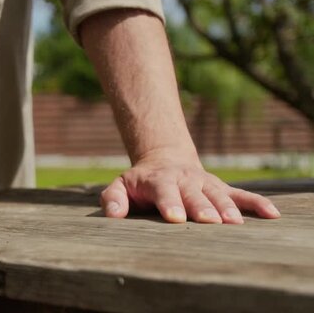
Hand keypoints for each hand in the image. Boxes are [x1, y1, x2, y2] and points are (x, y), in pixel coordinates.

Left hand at [100, 154, 280, 223]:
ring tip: (235, 223)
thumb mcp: (121, 186)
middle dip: (202, 207)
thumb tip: (112, 216)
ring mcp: (205, 183)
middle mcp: (185, 180)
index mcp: (159, 181)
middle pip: (194, 195)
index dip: (170, 203)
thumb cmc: (140, 182)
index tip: (175, 218)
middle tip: (210, 221)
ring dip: (228, 208)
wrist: (164, 161)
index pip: (164, 192)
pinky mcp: (221, 188)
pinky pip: (242, 194)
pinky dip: (257, 203)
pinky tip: (272, 214)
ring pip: (218, 195)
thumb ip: (113, 199)